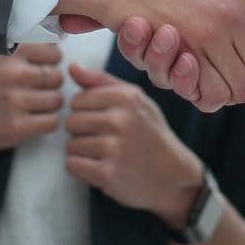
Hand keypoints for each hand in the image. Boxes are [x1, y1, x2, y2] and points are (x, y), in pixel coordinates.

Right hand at [0, 43, 63, 157]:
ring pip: (57, 100)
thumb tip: (52, 27)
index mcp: (8, 51)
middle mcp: (13, 74)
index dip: (49, 61)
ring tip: (31, 103)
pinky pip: (51, 122)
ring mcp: (14, 102)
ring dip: (48, 103)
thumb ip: (15, 39)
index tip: (40, 67)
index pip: (54, 52)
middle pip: (57, 76)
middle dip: (49, 83)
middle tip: (34, 88)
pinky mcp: (16, 128)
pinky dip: (45, 121)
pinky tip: (30, 118)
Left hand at [64, 62, 203, 225]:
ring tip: (105, 155)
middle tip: (104, 141)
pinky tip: (100, 168)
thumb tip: (71, 67)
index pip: (77, 100)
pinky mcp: (107, 174)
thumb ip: (101, 82)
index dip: (85, 113)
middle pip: (70, 122)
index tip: (103, 122)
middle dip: (81, 134)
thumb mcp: (135, 100)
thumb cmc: (151, 134)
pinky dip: (81, 169)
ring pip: (70, 145)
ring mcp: (113, 148)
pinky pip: (72, 165)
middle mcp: (119, 120)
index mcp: (125, 97)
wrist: (174, 176)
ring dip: (82, 153)